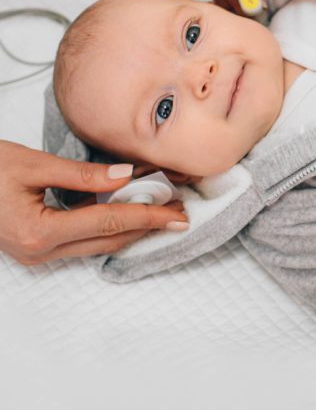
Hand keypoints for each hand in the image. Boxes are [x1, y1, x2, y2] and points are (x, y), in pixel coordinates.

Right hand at [0, 141, 187, 265]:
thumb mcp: (32, 164)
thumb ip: (83, 173)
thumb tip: (126, 176)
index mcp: (39, 232)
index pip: (110, 221)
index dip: (148, 215)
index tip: (178, 213)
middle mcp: (39, 251)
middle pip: (109, 239)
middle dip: (147, 225)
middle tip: (180, 212)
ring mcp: (35, 254)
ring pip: (98, 243)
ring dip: (131, 227)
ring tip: (162, 211)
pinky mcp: (35, 248)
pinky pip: (82, 240)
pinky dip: (108, 226)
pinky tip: (127, 211)